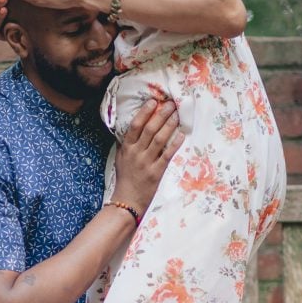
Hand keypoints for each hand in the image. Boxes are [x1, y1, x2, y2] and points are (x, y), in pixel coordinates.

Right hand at [113, 99, 182, 216]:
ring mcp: (146, 162)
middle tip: (170, 104)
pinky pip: (167, 155)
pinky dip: (174, 144)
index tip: (153, 102)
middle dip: (161, 115)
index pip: (135, 126)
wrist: (127, 201)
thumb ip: (126, 143)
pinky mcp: (156, 172)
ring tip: (177, 115)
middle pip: (149, 129)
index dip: (144, 112)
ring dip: (169, 125)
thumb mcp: (120, 158)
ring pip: (159, 139)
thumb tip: (133, 127)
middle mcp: (136, 153)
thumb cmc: (124, 178)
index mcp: (126, 148)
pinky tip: (181, 135)